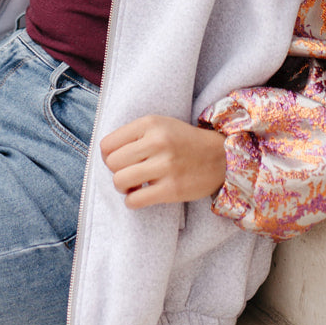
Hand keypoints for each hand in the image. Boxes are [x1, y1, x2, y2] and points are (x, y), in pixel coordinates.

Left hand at [100, 115, 227, 208]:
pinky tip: (142, 195)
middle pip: (112, 164)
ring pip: (119, 182)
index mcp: (150, 123)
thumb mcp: (159, 125)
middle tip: (129, 173)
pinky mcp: (172, 189)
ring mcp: (165, 166)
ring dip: (124, 188)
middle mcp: (157, 142)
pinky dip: (133, 201)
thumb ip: (133, 135)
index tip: (118, 160)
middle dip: (117, 171)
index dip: (107, 156)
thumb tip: (105, 156)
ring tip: (134, 185)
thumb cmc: (183, 141)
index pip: (107, 144)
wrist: (220, 156)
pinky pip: (135, 201)